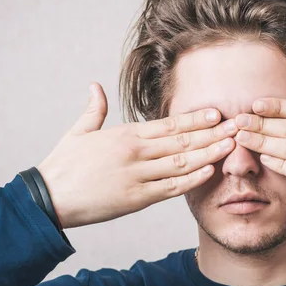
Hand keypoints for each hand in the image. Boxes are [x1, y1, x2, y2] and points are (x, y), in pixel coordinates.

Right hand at [37, 83, 236, 227]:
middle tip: (237, 126)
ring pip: (182, 163)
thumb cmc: (64, 164)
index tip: (217, 112)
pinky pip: (171, 189)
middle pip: (182, 141)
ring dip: (209, 153)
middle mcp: (136, 153)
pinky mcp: (136, 199)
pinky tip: (209, 171)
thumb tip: (94, 86)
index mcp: (125, 135)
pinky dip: (192, 180)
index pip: (169, 124)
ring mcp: (138, 176)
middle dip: (212, 133)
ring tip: (231, 146)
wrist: (48, 199)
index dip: (195, 118)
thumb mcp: (78, 132)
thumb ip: (94, 109)